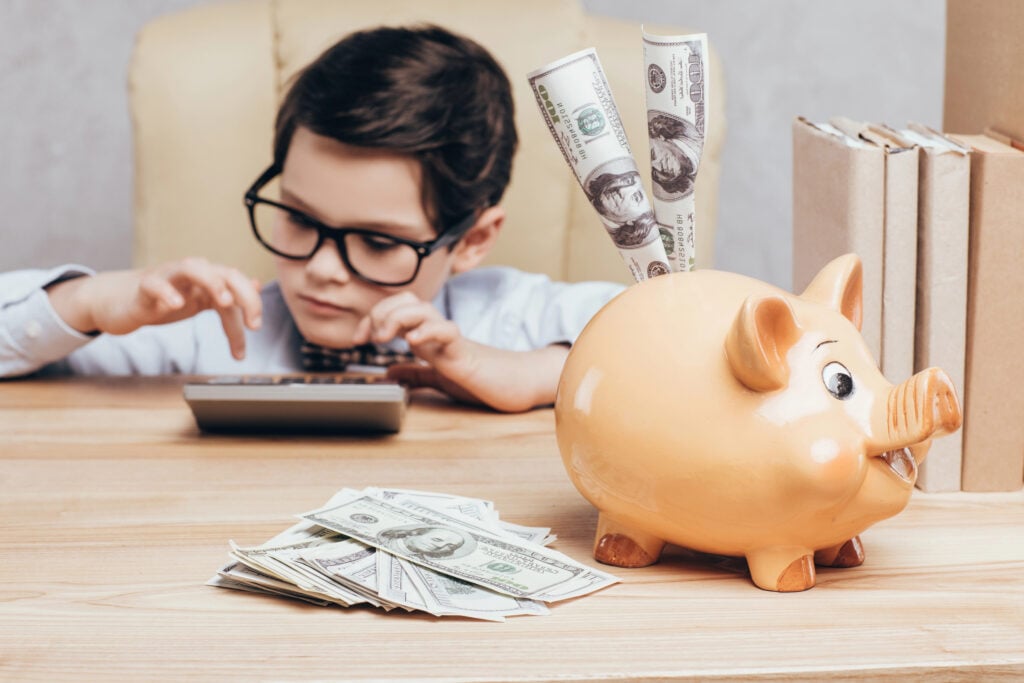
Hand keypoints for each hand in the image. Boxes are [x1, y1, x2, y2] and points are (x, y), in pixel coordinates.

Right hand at [47, 258, 261, 359]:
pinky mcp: (142, 289)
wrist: (118, 301)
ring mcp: (166, 278)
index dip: (252, 303)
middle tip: (252, 322)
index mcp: (206, 279)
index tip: (256, 328)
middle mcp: (190, 274)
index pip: (237, 284)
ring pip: (190, 267)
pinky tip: (176, 305)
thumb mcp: (199, 300)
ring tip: (223, 301)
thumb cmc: (162, 300)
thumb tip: (257, 284)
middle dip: (242, 294)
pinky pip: (154, 284)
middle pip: (222, 271)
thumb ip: (227, 297)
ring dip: (211, 281)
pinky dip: (166, 292)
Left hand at [353, 292, 568, 411]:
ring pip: (422, 310)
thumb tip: (389, 374)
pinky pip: (447, 331)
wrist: (514, 386)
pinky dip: (428, 332)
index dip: (372, 317)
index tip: (357, 338)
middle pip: (406, 300)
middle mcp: (437, 332)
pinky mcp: (466, 352)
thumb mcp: (438, 377)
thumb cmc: (480, 379)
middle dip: (380, 313)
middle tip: (369, 338)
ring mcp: (451, 339)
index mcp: (428, 336)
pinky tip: (413, 342)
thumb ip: (415, 374)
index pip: (395, 309)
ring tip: (384, 338)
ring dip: (396, 318)